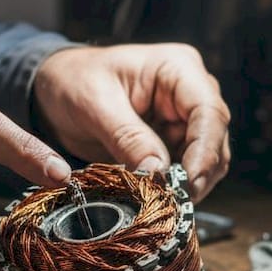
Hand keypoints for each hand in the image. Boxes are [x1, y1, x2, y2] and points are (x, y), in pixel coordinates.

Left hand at [31, 44, 230, 199]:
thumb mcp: (94, 104)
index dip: (205, 150)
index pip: (209, 111)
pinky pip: (185, 171)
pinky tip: (158, 197)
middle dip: (199, 172)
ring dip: (189, 184)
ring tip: (163, 201)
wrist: (57, 88)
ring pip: (207, 160)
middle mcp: (190, 92)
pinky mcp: (173, 143)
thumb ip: (127, 137)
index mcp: (178, 68)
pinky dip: (175, 187)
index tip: (190, 182)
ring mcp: (184, 119)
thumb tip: (158, 173)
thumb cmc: (74, 81)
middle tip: (174, 201)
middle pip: (214, 138)